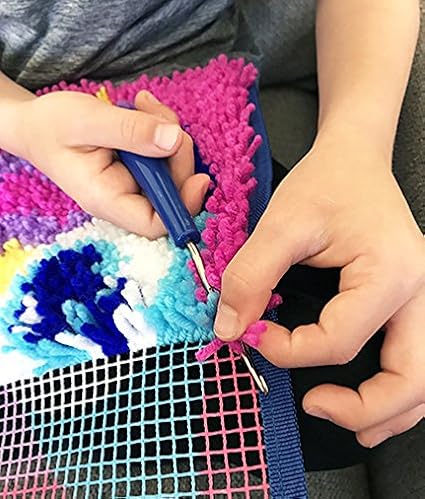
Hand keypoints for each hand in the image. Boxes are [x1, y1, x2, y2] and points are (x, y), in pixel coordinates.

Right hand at [18, 90, 208, 236]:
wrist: (37, 124)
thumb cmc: (52, 126)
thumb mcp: (88, 121)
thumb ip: (130, 131)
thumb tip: (173, 140)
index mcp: (107, 199)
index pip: (154, 222)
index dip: (183, 206)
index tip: (200, 178)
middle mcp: (124, 197)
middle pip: (172, 191)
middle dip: (177, 153)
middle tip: (159, 117)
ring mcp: (133, 182)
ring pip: (172, 168)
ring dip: (169, 133)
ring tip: (143, 105)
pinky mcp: (139, 167)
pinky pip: (164, 152)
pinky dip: (162, 127)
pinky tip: (144, 108)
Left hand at [214, 131, 424, 446]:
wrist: (354, 160)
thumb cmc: (326, 183)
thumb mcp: (281, 223)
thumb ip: (251, 276)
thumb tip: (231, 328)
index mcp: (389, 274)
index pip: (337, 341)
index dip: (286, 349)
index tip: (253, 334)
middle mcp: (420, 292)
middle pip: (406, 380)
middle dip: (358, 408)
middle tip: (312, 404)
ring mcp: (423, 298)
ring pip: (421, 381)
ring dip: (386, 411)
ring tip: (346, 420)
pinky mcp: (412, 300)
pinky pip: (417, 361)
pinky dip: (397, 391)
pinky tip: (373, 404)